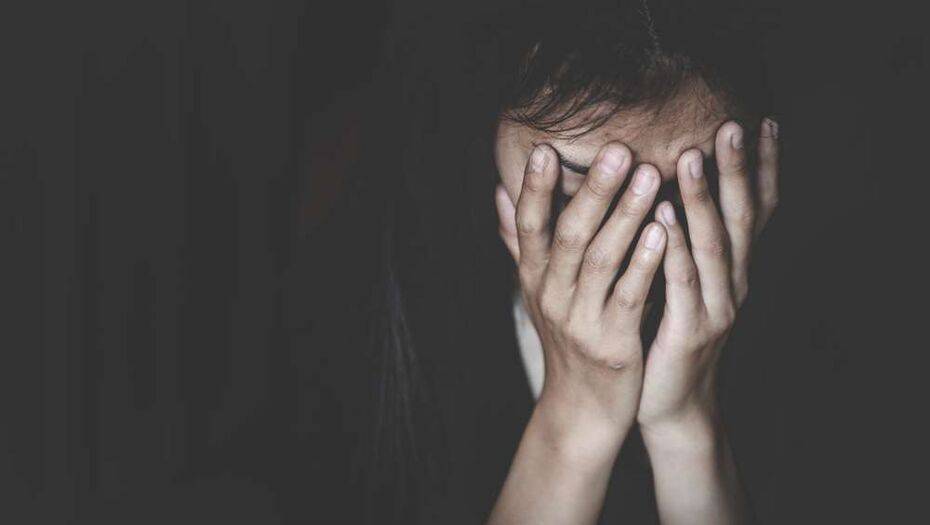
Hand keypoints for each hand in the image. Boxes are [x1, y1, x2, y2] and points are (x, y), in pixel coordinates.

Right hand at [495, 140, 666, 451]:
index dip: (536, 189)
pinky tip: (662, 231)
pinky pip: (629, 296)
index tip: (546, 148)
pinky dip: (644, 262)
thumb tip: (499, 192)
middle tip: (617, 148)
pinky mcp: (613, 343)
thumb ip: (520, 240)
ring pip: (600, 260)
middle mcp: (551, 295)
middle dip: (593, 191)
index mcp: (534, 278)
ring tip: (648, 175)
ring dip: (624, 215)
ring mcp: (580, 320)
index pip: (529, 226)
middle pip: (568, 235)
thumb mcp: (537, 288)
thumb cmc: (567, 337)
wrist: (583, 408)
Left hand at [637, 118, 779, 441]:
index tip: (763, 120)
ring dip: (703, 199)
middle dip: (738, 170)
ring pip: (714, 245)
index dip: (764, 168)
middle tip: (732, 125)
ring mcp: (717, 307)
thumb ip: (679, 240)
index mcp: (734, 269)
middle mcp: (735, 283)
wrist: (670, 403)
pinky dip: (674, 246)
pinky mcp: (690, 331)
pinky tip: (661, 215)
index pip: (758, 210)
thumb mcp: (681, 283)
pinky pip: (682, 282)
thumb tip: (664, 186)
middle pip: (743, 218)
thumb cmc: (666, 332)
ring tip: (693, 156)